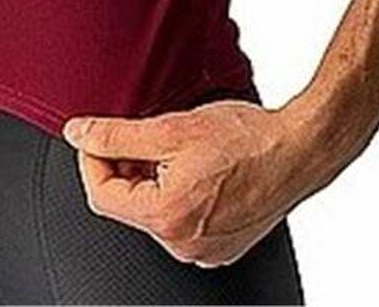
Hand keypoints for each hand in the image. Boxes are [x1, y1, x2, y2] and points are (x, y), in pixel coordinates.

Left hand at [62, 96, 340, 266]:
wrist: (298, 148)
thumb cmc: (247, 139)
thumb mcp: (170, 127)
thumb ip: (116, 136)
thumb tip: (79, 134)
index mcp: (166, 217)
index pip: (101, 195)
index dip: (93, 160)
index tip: (97, 137)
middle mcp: (183, 244)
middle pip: (129, 205)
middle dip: (128, 168)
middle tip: (148, 136)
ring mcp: (205, 251)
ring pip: (157, 212)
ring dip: (156, 180)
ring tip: (182, 149)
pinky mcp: (223, 246)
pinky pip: (184, 222)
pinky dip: (181, 194)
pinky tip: (201, 168)